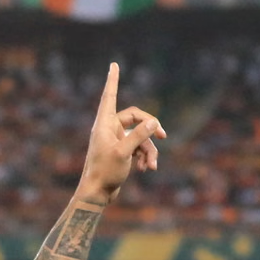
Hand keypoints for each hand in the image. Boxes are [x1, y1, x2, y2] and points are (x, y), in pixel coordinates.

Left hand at [75, 64, 164, 205]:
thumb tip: (154, 121)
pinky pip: (137, 147)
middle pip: (135, 118)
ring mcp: (115, 140)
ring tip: (152, 165)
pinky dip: (144, 156)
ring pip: (139, 136)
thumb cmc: (105, 172)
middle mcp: (108, 129)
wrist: (96, 195)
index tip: (113, 64)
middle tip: (163, 136)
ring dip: (148, 149)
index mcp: (104, 124)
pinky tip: (148, 169)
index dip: (113, 80)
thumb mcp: (124, 153)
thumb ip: (139, 135)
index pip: (110, 96)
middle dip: (150, 128)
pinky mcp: (120, 151)